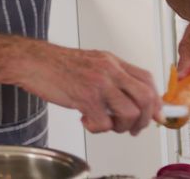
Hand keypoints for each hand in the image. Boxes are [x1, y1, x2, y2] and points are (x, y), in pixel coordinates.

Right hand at [15, 40, 160, 135]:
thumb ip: (112, 77)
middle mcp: (109, 70)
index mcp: (112, 61)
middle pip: (145, 97)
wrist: (32, 61)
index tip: (157, 115)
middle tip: (134, 127)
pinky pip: (104, 123)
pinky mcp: (84, 97)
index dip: (156, 101)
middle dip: (144, 119)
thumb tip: (129, 98)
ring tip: (107, 124)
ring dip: (121, 126)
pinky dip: (98, 128)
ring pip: (129, 112)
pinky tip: (87, 121)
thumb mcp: (91, 63)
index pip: (147, 80)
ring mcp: (98, 83)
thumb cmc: (56, 64)